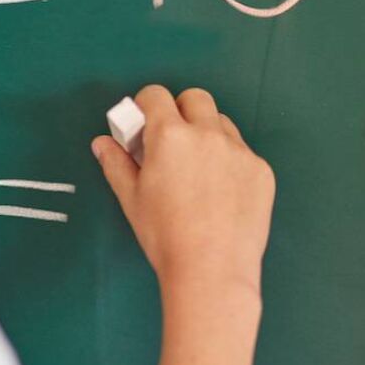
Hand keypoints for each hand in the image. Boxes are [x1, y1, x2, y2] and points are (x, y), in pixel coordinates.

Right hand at [92, 85, 274, 293]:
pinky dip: (230, 162)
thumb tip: (103, 143)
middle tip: (172, 141)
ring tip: (198, 170)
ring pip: (223, 124)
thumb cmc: (165, 236)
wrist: (213, 269)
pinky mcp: (262, 171)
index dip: (146, 105)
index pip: (156, 95)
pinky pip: (243, 154)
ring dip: (208, 134)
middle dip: (181, 111)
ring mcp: (240, 151)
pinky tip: (222, 193)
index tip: (144, 123)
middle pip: (196, 99)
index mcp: (170, 135)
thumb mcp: (131, 199)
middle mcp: (208, 134)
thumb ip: (116, 164)